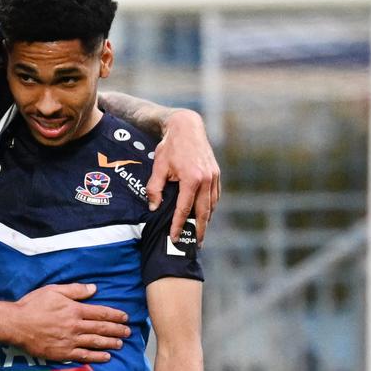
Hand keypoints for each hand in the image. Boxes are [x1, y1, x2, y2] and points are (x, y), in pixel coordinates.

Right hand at [11, 283, 129, 363]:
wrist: (16, 324)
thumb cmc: (33, 305)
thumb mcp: (54, 290)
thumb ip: (75, 290)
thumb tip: (94, 288)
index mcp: (75, 310)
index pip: (100, 313)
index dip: (115, 315)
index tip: (125, 317)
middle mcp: (75, 326)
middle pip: (101, 329)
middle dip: (117, 330)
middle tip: (128, 332)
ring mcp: (70, 341)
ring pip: (96, 343)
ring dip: (110, 343)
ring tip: (121, 344)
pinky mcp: (63, 353)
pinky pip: (84, 356)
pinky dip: (97, 357)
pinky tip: (106, 357)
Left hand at [147, 109, 219, 242]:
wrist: (187, 127)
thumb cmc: (170, 146)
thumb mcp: (158, 167)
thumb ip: (155, 189)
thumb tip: (153, 208)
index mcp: (191, 179)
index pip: (184, 209)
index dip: (179, 225)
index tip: (175, 237)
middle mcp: (206, 179)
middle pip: (203, 212)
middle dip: (199, 230)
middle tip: (196, 243)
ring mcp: (213, 177)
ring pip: (212, 205)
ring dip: (206, 220)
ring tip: (200, 232)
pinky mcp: (216, 173)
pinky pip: (215, 196)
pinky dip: (211, 207)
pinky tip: (205, 214)